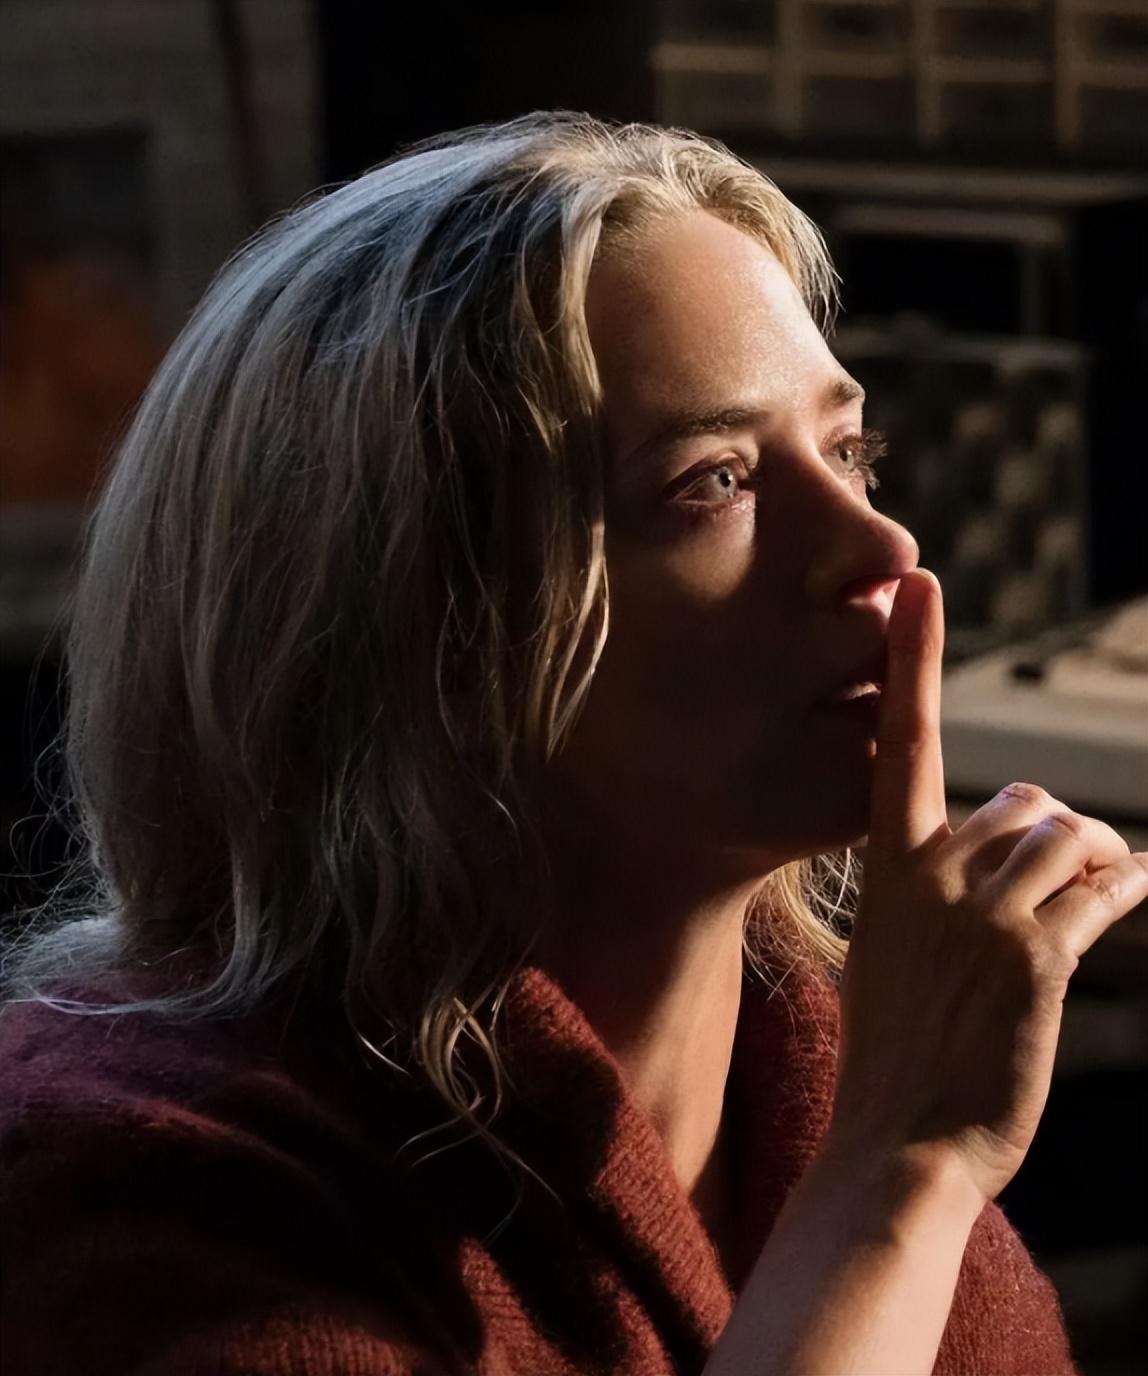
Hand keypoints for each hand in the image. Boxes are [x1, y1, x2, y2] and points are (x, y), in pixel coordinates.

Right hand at [828, 569, 1147, 1202]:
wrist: (897, 1140)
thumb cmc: (896, 1053)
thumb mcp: (894, 955)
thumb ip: (936, 887)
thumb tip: (1014, 840)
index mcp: (885, 872)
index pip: (898, 745)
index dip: (914, 663)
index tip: (919, 590)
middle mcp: (929, 876)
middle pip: (1017, 802)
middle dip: (1053, 828)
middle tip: (1074, 862)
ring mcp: (981, 913)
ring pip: (1065, 840)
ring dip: (1098, 858)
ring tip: (1110, 881)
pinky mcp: (1035, 954)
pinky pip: (1100, 891)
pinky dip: (1126, 882)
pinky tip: (1136, 883)